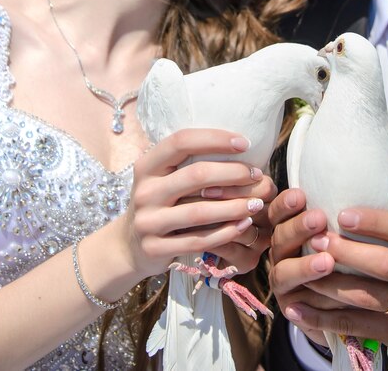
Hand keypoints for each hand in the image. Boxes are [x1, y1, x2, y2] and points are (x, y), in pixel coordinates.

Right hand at [122, 128, 275, 278]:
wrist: (129, 246)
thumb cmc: (159, 204)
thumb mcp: (163, 179)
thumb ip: (189, 165)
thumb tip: (239, 147)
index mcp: (147, 167)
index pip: (181, 142)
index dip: (215, 139)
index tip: (244, 143)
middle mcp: (145, 192)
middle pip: (196, 175)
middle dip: (233, 173)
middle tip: (258, 176)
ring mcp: (148, 222)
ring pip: (200, 212)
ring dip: (235, 207)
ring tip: (258, 203)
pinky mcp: (155, 248)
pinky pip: (198, 240)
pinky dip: (226, 232)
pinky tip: (244, 225)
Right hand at [268, 188, 338, 344]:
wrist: (348, 303)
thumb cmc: (349, 258)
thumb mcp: (344, 234)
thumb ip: (341, 217)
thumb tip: (364, 184)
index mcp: (291, 230)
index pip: (280, 213)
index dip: (285, 204)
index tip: (300, 195)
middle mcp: (283, 254)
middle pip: (280, 238)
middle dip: (298, 228)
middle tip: (319, 219)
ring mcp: (284, 282)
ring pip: (283, 272)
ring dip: (303, 266)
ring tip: (327, 261)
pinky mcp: (291, 308)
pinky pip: (296, 305)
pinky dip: (307, 304)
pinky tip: (316, 301)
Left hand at [281, 208, 387, 361]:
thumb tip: (337, 204)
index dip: (374, 222)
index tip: (341, 215)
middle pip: (386, 264)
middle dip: (347, 252)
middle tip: (317, 241)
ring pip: (367, 297)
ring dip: (330, 284)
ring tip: (303, 273)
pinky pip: (355, 325)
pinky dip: (322, 318)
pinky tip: (298, 309)